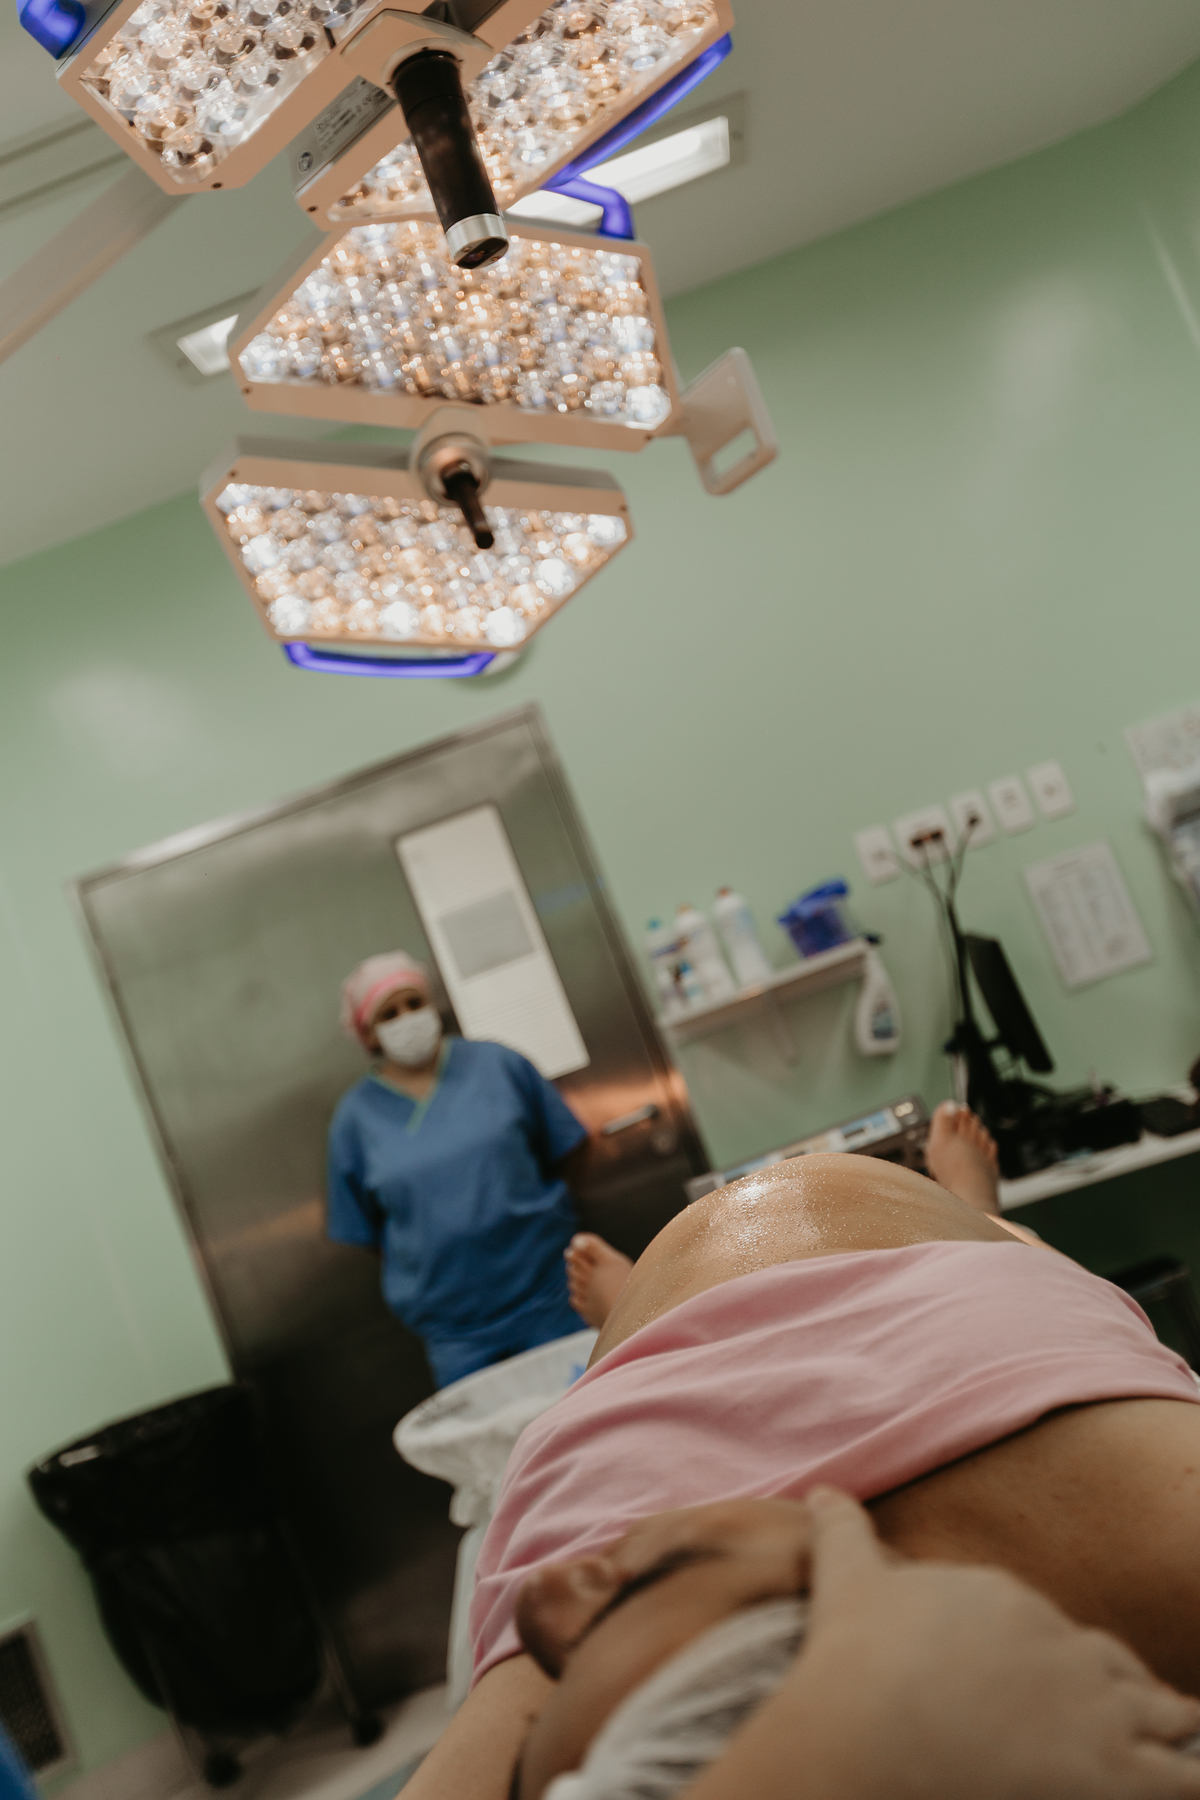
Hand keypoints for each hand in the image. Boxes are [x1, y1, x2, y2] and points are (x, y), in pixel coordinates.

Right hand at [684, 1488, 1199, 1799]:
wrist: (864, 1733)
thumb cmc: (853, 1664)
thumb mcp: (846, 1581)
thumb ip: (842, 1530)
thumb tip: (822, 1487)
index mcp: (1009, 1598)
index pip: (1053, 1627)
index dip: (1053, 1660)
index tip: (1038, 1686)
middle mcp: (1060, 1641)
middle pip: (1111, 1664)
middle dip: (1114, 1690)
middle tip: (1105, 1724)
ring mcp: (1092, 1704)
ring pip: (1157, 1712)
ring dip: (1162, 1728)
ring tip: (1162, 1744)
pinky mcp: (1113, 1770)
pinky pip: (1179, 1776)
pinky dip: (1183, 1778)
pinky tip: (1177, 1783)